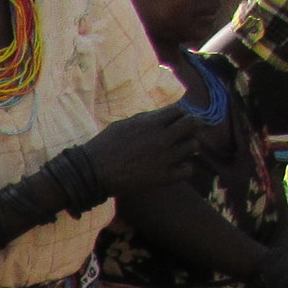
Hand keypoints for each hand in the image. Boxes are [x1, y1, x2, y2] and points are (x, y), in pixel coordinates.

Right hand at [84, 106, 200, 196]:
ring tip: (180, 152)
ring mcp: (164, 158)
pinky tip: (176, 168)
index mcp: (151, 123)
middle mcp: (162, 138)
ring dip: (189, 148)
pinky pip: (188, 170)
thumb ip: (146, 119)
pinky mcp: (163, 177)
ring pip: (194, 147)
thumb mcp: (124, 124)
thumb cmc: (105, 146)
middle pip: (193, 124)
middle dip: (192, 126)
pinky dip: (184, 169)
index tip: (176, 120)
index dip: (180, 114)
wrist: (93, 172)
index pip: (180, 110)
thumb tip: (162, 116)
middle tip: (186, 133)